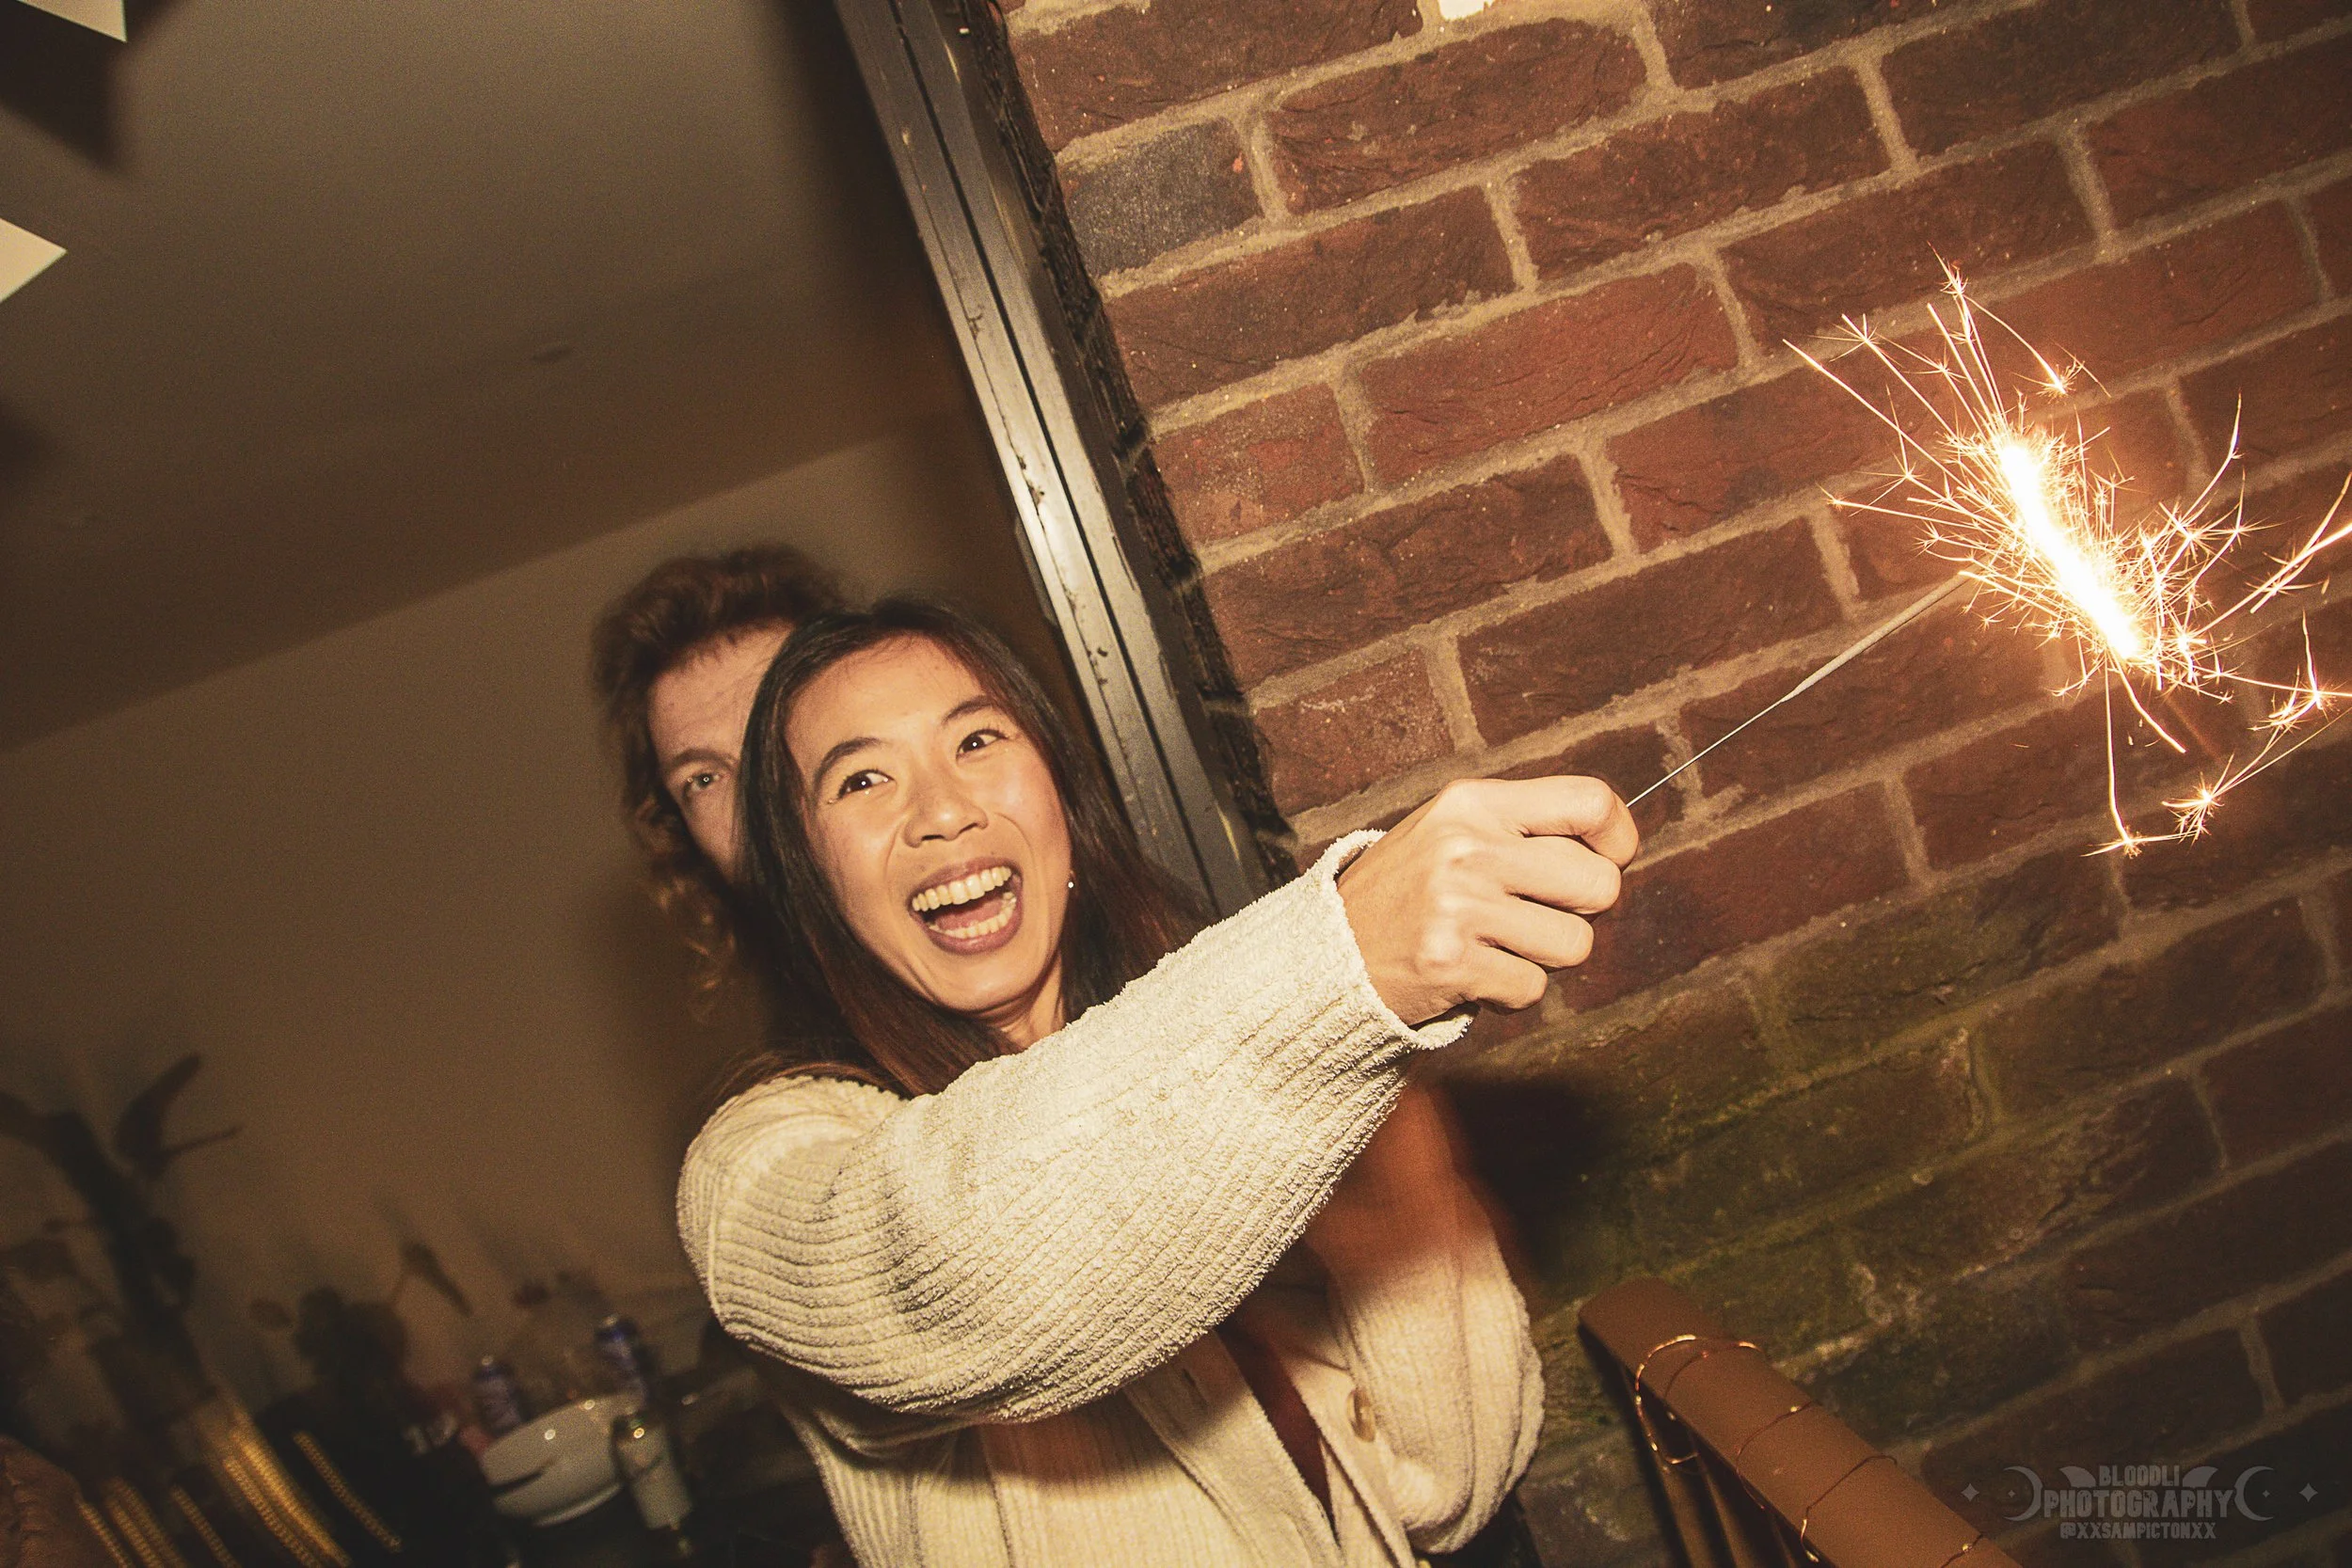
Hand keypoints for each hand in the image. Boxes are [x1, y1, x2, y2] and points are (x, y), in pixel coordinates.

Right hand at [1334, 776, 1636, 1025]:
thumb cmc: (1408, 892)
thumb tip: (1614, 851)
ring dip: (1544, 957)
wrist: (1328, 951)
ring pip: (1575, 944)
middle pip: (1598, 883)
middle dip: (1581, 910)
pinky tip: (1471, 973)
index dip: (1617, 837)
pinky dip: (1509, 993)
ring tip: (1495, 945)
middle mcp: (1466, 846)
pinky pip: (1532, 988)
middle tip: (1534, 914)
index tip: (1609, 858)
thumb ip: (1522, 830)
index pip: (1588, 802)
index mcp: (1471, 802)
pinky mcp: (1451, 961)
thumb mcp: (1452, 831)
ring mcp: (1457, 904)